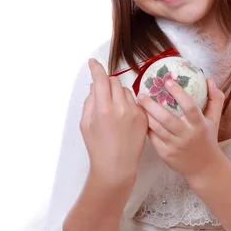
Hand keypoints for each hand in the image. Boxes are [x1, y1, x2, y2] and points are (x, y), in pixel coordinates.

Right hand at [80, 59, 147, 185]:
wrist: (116, 166)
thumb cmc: (97, 147)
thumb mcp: (86, 124)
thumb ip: (90, 101)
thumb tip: (95, 85)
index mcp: (104, 109)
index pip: (101, 79)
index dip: (96, 68)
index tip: (93, 63)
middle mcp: (121, 107)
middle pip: (114, 81)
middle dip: (106, 82)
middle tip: (102, 92)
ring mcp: (135, 112)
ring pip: (126, 91)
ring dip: (118, 93)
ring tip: (113, 110)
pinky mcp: (144, 118)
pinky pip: (135, 102)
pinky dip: (128, 104)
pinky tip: (124, 118)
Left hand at [137, 77, 224, 177]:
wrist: (205, 168)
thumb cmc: (208, 138)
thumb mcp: (215, 119)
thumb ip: (215, 99)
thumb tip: (209, 80)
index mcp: (199, 125)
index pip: (189, 106)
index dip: (179, 93)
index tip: (168, 81)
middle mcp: (187, 135)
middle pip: (167, 118)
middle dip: (152, 105)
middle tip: (142, 94)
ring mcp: (176, 146)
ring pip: (157, 129)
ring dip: (146, 115)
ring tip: (138, 104)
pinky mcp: (167, 155)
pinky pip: (153, 139)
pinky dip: (147, 128)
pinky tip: (141, 119)